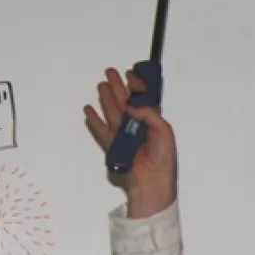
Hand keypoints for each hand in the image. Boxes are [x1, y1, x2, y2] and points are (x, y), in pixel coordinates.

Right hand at [83, 67, 176, 217]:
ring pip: (113, 112)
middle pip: (125, 102)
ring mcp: (124, 136)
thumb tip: (132, 105)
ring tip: (101, 85)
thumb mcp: (164, 132)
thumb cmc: (163, 160)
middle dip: (118, 86)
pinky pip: (101, 130)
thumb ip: (150, 115)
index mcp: (152, 123)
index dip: (137, 86)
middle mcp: (138, 127)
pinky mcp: (114, 146)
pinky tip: (90, 110)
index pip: (143, 100)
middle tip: (110, 72)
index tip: (131, 74)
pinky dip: (94, 120)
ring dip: (106, 98)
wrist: (153, 182)